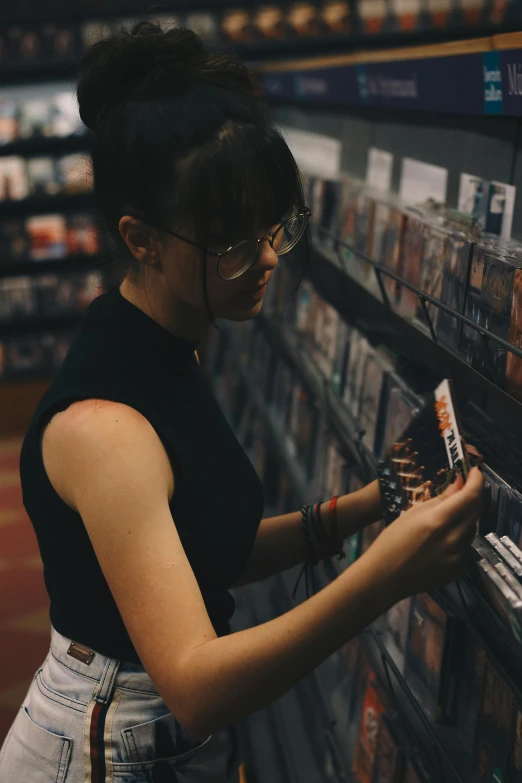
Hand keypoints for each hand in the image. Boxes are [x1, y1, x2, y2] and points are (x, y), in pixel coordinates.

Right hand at [364, 466, 483, 601]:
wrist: (385, 578)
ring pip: (471, 529)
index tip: (476, 471)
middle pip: (476, 511)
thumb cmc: (391, 542)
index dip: (477, 481)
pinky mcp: (458, 570)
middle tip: (463, 489)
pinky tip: (441, 539)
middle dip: (472, 497)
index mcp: (439, 521)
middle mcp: (454, 540)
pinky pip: (465, 546)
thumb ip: (440, 499)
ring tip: (446, 516)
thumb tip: (459, 483)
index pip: (470, 496)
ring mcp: (458, 557)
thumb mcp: (412, 513)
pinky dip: (459, 537)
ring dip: (464, 518)